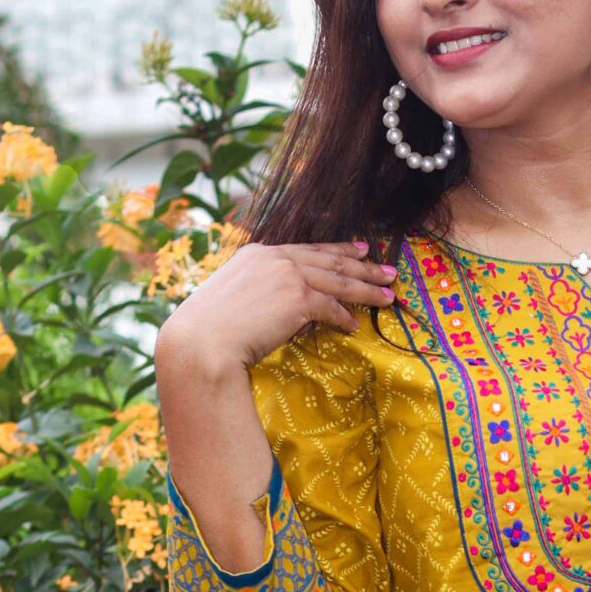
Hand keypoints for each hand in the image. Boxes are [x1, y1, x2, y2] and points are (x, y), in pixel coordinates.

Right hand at [155, 240, 397, 378]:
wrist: (202, 341)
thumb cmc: (210, 329)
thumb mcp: (236, 297)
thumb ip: (264, 291)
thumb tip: (291, 305)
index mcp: (259, 253)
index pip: (309, 249)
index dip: (338, 250)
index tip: (360, 250)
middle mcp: (275, 257)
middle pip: (331, 261)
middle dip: (364, 267)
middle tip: (388, 271)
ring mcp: (287, 275)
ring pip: (339, 282)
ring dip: (367, 290)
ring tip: (388, 296)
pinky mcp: (297, 299)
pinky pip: (331, 308)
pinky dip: (345, 318)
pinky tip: (355, 326)